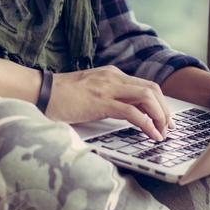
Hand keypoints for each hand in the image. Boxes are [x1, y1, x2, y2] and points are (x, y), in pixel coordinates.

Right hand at [45, 65, 171, 141]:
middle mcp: (114, 77)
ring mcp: (108, 88)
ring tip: (162, 133)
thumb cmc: (61, 96)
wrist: (41, 91)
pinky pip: (133, 112)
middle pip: (153, 89)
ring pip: (148, 97)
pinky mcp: (101, 102)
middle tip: (169, 128)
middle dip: (165, 110)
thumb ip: (109, 98)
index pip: (146, 85)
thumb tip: (130, 114)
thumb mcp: (91, 92)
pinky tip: (151, 135)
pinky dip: (147, 124)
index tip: (164, 120)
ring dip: (160, 116)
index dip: (160, 103)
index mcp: (112, 74)